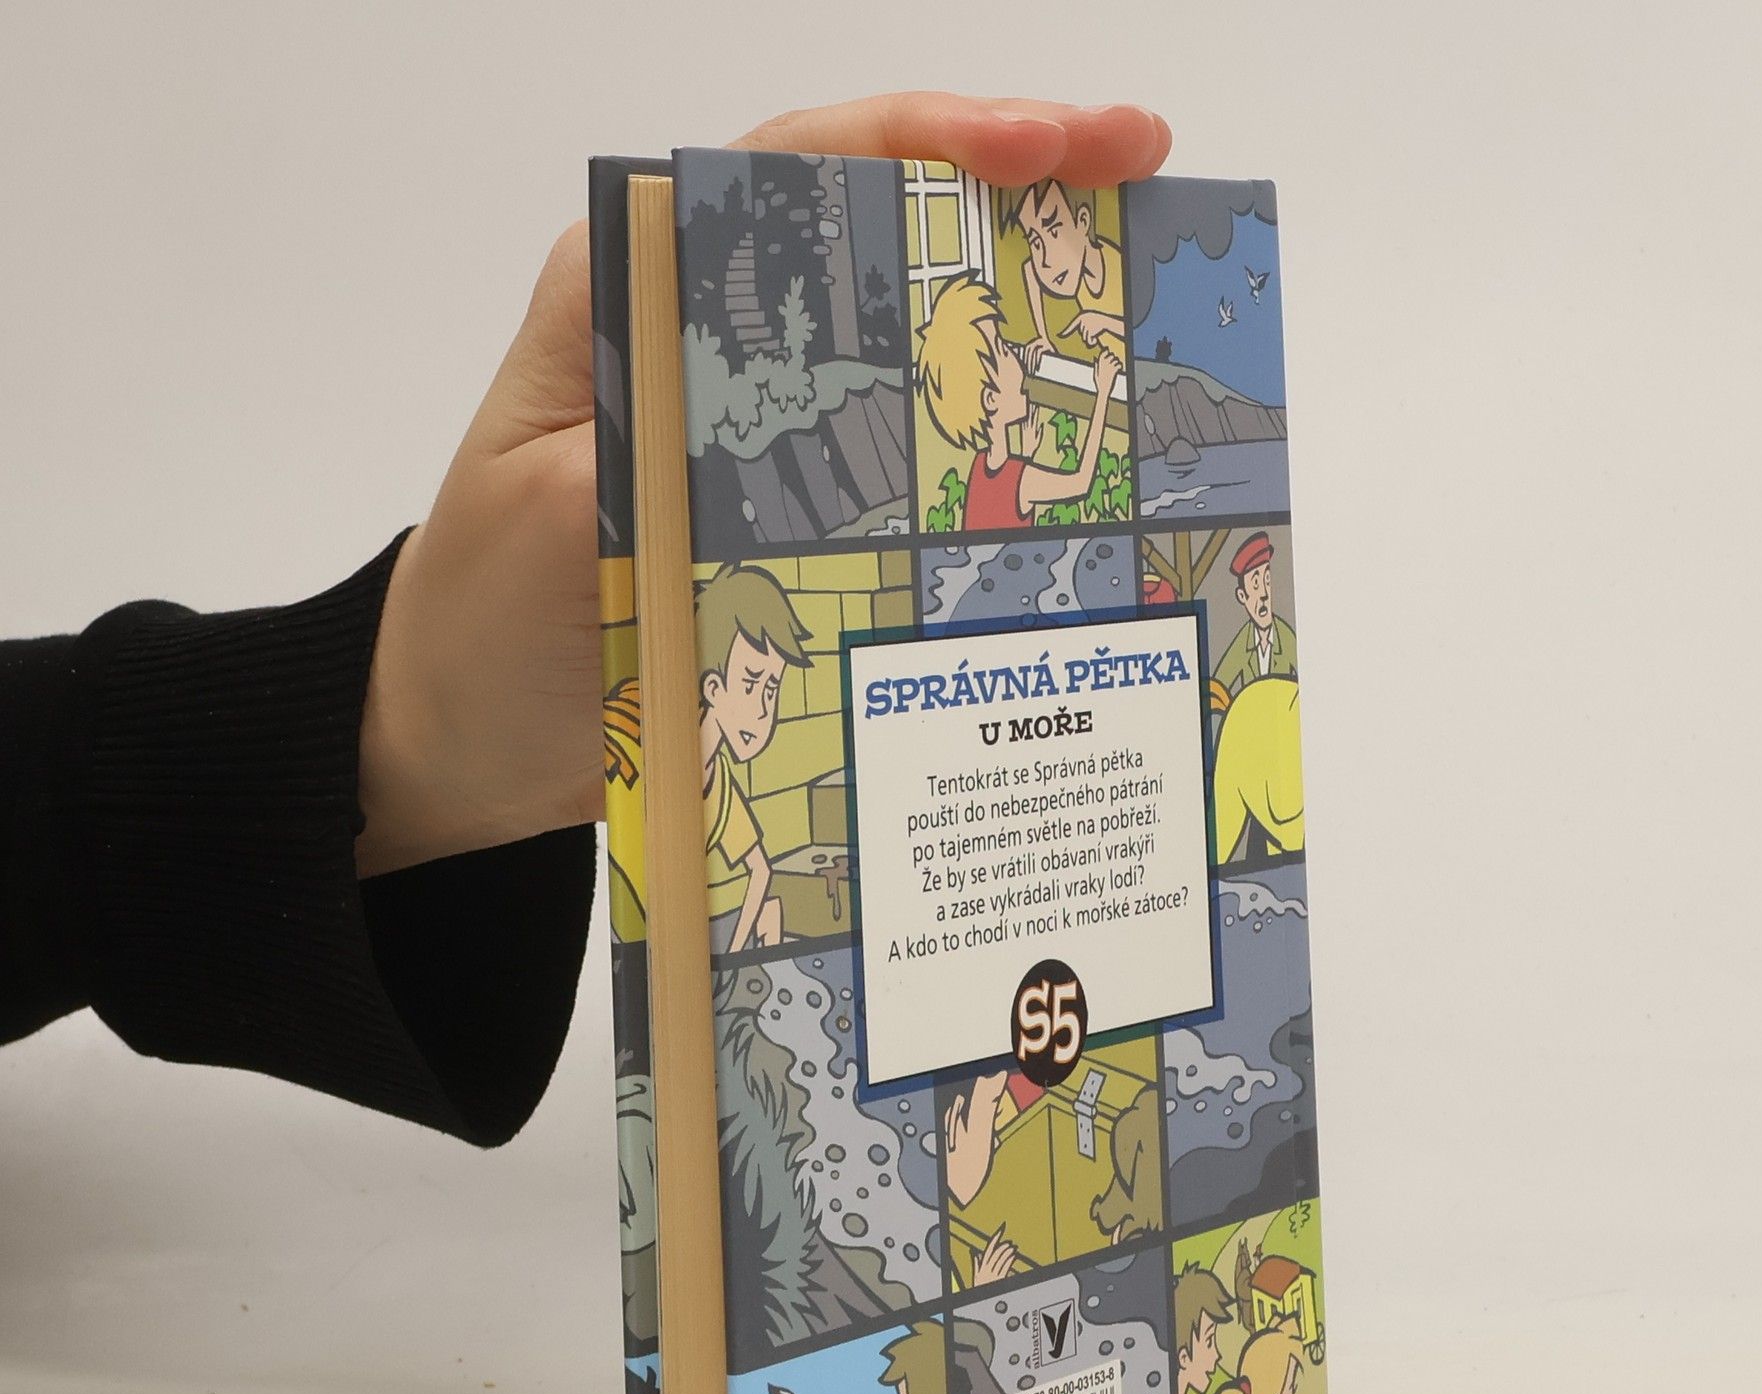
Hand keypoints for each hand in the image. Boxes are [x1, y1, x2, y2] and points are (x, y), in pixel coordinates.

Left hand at [357, 95, 1170, 875]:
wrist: (468, 738)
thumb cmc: (485, 621)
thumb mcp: (552, 523)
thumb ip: (655, 445)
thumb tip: (782, 407)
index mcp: (636, 290)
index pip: (796, 165)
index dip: (932, 139)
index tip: (1049, 146)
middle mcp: (710, 336)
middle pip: (879, 229)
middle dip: (1017, 195)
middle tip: (1144, 176)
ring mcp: (758, 424)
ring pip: (907, 337)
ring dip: (1020, 318)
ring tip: (1139, 304)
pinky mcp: (786, 508)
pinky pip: (901, 456)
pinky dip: (983, 445)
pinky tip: (1064, 455)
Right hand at [974, 1228, 1019, 1289]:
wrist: (985, 1301)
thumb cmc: (980, 1288)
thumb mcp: (976, 1276)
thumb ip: (977, 1264)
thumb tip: (977, 1254)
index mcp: (982, 1266)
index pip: (989, 1248)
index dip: (996, 1238)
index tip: (1001, 1229)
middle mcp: (988, 1269)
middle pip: (996, 1254)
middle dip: (1003, 1246)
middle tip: (1010, 1242)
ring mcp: (994, 1274)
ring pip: (1001, 1260)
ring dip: (1008, 1252)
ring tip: (1014, 1248)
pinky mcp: (1000, 1279)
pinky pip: (1005, 1268)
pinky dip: (1010, 1261)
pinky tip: (1014, 1256)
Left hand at [1066, 310, 1120, 347]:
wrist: (1106, 320)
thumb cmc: (1097, 321)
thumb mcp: (1088, 320)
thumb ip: (1082, 326)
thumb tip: (1077, 336)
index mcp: (1081, 316)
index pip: (1071, 326)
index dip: (1065, 332)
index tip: (1059, 336)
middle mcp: (1082, 320)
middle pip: (1081, 333)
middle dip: (1087, 334)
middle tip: (1094, 329)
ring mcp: (1086, 325)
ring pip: (1084, 338)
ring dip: (1090, 338)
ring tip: (1095, 332)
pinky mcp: (1091, 330)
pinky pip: (1089, 340)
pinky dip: (1092, 342)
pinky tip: (1096, 338)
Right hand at [1093, 344, 1122, 400]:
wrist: (1103, 391)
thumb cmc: (1099, 384)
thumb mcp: (1095, 374)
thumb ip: (1096, 366)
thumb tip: (1095, 358)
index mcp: (1099, 366)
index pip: (1102, 355)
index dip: (1105, 352)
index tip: (1107, 352)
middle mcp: (1104, 365)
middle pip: (1111, 355)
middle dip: (1113, 357)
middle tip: (1113, 362)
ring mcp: (1109, 368)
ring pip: (1116, 360)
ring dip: (1117, 362)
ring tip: (1115, 367)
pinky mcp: (1114, 371)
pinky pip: (1119, 365)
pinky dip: (1120, 366)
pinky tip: (1119, 369)